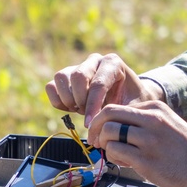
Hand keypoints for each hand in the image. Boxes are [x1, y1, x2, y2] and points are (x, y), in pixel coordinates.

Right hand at [46, 53, 164, 126]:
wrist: (128, 97)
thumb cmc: (132, 101)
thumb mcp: (135, 106)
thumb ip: (121, 113)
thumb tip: (101, 126)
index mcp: (113, 63)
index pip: (98, 84)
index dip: (92, 106)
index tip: (90, 124)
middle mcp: (94, 60)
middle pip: (78, 77)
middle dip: (81, 102)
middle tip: (89, 116)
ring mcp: (78, 66)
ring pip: (61, 78)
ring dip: (69, 100)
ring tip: (82, 110)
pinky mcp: (66, 76)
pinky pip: (51, 86)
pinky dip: (58, 101)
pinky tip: (72, 108)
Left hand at [90, 102, 186, 186]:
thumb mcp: (169, 124)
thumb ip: (145, 122)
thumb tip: (116, 127)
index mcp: (156, 109)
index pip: (117, 107)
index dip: (103, 120)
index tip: (101, 132)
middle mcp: (152, 120)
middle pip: (108, 114)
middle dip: (95, 128)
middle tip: (94, 140)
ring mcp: (149, 140)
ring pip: (109, 132)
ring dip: (104, 144)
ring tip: (113, 153)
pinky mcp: (147, 160)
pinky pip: (116, 151)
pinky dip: (113, 156)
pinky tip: (124, 162)